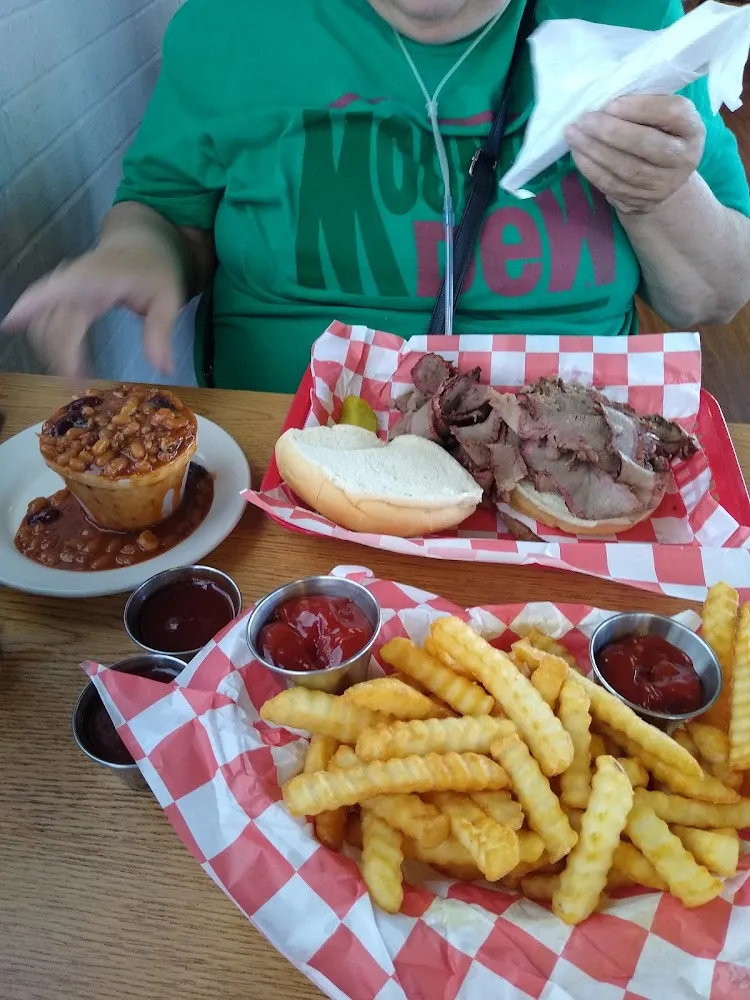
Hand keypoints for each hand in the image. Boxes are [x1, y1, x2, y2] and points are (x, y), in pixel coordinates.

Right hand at [1, 233, 184, 377]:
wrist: (142, 244)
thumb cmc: (155, 271)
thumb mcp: (169, 298)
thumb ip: (161, 332)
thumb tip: (164, 369)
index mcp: (99, 278)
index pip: (62, 292)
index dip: (36, 306)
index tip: (14, 326)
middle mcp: (75, 280)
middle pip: (53, 318)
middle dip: (59, 352)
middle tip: (77, 381)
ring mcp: (66, 284)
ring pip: (43, 316)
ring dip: (50, 346)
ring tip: (73, 373)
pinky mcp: (62, 291)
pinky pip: (40, 305)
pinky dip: (31, 321)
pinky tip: (12, 326)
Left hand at [564, 95, 705, 214]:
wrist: (665, 178)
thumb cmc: (660, 134)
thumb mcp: (663, 116)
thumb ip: (645, 106)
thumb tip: (607, 100)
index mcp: (692, 128)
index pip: (672, 113)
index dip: (640, 107)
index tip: (611, 103)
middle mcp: (683, 158)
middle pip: (646, 144)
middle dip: (611, 131)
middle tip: (585, 120)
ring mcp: (663, 184)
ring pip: (625, 168)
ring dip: (594, 150)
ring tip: (573, 134)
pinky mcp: (641, 200)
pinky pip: (612, 184)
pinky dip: (591, 168)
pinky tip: (578, 153)